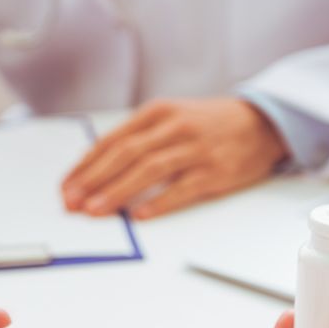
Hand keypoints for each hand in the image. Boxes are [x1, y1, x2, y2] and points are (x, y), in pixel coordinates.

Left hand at [61, 97, 286, 219]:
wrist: (261, 123)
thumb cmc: (208, 124)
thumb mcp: (170, 118)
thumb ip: (137, 138)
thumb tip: (96, 169)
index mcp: (158, 112)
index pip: (112, 140)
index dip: (86, 165)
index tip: (66, 186)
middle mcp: (175, 127)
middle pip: (126, 154)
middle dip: (94, 179)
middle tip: (72, 201)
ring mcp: (196, 149)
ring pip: (150, 170)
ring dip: (119, 191)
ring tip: (96, 210)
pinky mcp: (215, 171)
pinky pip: (182, 188)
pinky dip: (160, 202)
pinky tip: (141, 215)